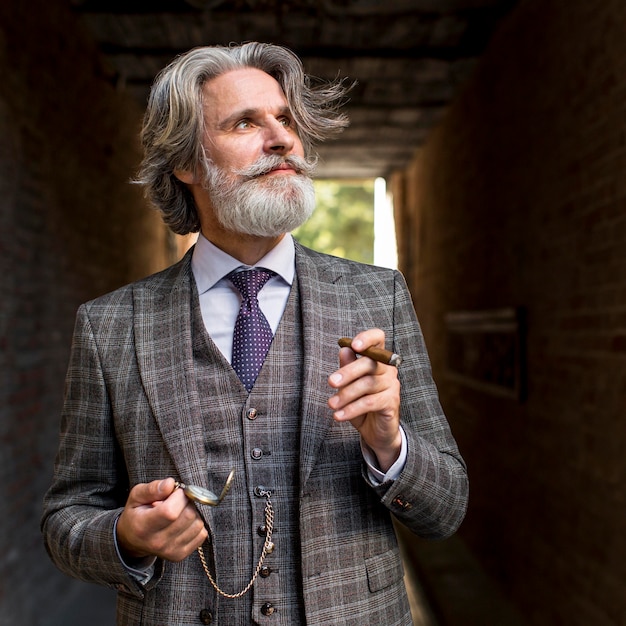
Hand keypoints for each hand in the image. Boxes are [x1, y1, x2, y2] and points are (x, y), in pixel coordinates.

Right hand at [116, 477, 207, 561]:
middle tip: (177, 500)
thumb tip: (170, 484)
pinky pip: (202, 534)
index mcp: (143, 526)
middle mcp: (157, 542)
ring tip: (179, 511)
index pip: (170, 511)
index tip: (175, 491)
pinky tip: (183, 521)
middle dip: (187, 501)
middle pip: (188, 516)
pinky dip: (196, 523)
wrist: (132, 540)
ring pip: (197, 523)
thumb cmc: (136, 514)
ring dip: (193, 512)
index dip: (178, 496)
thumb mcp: (136, 496)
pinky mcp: (180, 555)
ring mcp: (170, 551)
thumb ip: (152, 488)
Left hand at [328, 329, 401, 471]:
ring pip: (368, 384)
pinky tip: (339, 415)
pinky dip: (352, 409)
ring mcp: (392, 385)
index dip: (367, 338)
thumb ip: (347, 367)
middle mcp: (388, 369)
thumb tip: (344, 349)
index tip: (353, 345)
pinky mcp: (392, 402)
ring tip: (331, 404)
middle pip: (369, 363)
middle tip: (331, 382)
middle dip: (347, 372)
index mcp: (377, 358)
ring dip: (346, 394)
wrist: (374, 431)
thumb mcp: (348, 385)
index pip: (378, 339)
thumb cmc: (359, 402)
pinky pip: (370, 402)